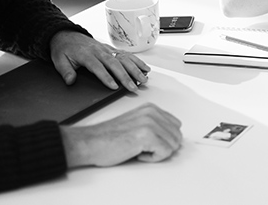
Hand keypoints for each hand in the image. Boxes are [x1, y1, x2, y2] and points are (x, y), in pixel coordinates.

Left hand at [50, 30, 149, 91]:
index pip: (98, 67)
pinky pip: (126, 55)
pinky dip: (136, 61)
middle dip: (126, 76)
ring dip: (135, 69)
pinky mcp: (111, 49)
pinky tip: (144, 67)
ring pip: (124, 59)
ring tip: (143, 78)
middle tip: (133, 86)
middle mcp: (99, 51)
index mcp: (86, 55)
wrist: (66, 35)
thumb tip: (70, 81)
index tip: (114, 86)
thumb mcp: (58, 60)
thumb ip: (65, 71)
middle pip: (115, 64)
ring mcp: (107, 49)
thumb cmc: (64, 48)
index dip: (106, 77)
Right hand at [61, 103, 182, 167]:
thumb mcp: (137, 124)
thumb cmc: (108, 137)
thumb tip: (172, 137)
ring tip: (139, 150)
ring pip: (173, 145)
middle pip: (177, 136)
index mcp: (151, 109)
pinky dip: (153, 158)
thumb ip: (155, 125)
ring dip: (158, 153)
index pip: (176, 126)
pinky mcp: (147, 135)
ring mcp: (150, 123)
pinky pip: (165, 152)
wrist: (89, 142)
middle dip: (164, 147)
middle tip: (144, 148)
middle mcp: (152, 113)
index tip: (149, 143)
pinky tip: (138, 153)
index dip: (165, 139)